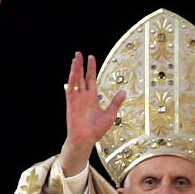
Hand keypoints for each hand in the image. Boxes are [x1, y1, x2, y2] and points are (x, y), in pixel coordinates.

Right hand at [60, 51, 125, 176]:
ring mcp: (77, 99)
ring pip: (75, 80)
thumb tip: (124, 92)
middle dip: (81, 65)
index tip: (91, 58)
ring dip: (75, 69)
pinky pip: (71, 90)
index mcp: (92, 98)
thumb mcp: (110, 114)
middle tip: (80, 53)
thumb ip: (115, 102)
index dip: (91, 69)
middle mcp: (84, 96)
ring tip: (75, 57)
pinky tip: (72, 72)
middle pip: (82, 77)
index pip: (91, 79)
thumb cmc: (97, 130)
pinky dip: (71, 80)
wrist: (86, 139)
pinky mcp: (72, 103)